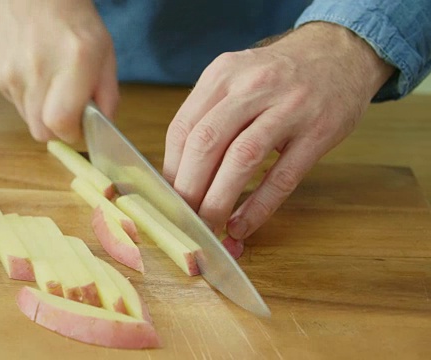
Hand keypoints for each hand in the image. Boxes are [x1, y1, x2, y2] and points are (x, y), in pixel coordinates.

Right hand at [0, 0, 118, 142]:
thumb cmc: (73, 22)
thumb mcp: (104, 52)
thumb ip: (108, 94)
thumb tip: (102, 126)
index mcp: (74, 62)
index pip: (61, 123)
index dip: (72, 133)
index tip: (79, 127)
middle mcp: (39, 70)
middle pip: (41, 131)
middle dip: (57, 129)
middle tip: (68, 111)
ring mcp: (12, 73)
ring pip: (28, 120)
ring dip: (42, 113)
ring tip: (51, 85)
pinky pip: (15, 104)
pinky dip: (28, 99)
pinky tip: (35, 75)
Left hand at [162, 22, 393, 252]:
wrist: (340, 51)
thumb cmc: (279, 76)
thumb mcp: (237, 79)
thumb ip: (208, 117)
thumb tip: (178, 175)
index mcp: (222, 74)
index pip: (183, 128)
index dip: (171, 169)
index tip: (167, 198)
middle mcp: (252, 86)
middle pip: (206, 143)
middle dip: (189, 189)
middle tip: (184, 219)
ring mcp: (288, 107)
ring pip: (241, 159)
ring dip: (218, 200)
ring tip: (209, 227)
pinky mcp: (318, 131)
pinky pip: (282, 177)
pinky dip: (258, 207)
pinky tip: (242, 226)